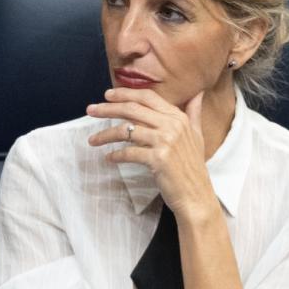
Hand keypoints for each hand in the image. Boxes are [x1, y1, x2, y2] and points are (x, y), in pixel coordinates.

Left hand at [87, 88, 219, 221]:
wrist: (196, 195)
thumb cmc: (194, 167)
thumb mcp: (197, 135)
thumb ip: (194, 113)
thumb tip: (198, 93)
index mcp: (178, 117)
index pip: (147, 97)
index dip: (125, 93)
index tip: (108, 95)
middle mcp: (172, 126)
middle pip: (132, 109)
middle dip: (108, 108)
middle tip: (90, 110)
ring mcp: (165, 142)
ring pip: (126, 131)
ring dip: (105, 135)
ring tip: (92, 140)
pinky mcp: (157, 159)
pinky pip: (129, 153)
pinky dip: (115, 155)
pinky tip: (108, 158)